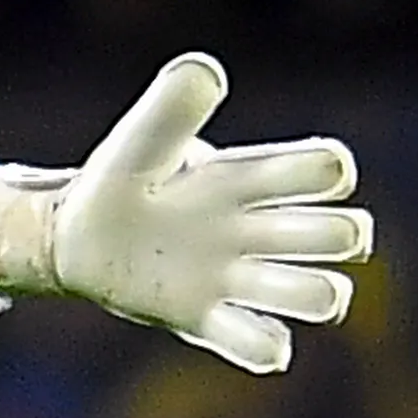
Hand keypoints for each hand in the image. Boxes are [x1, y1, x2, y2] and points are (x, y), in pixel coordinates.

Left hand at [0, 53, 372, 374]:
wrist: (73, 235)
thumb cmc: (120, 179)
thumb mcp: (142, 140)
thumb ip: (172, 107)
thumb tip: (205, 70)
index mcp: (249, 180)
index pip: (328, 171)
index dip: (326, 171)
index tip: (274, 173)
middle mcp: (257, 231)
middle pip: (344, 235)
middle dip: (334, 235)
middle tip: (270, 232)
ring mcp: (236, 278)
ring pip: (320, 295)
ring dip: (315, 295)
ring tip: (259, 283)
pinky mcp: (206, 319)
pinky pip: (260, 345)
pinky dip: (266, 346)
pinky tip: (247, 333)